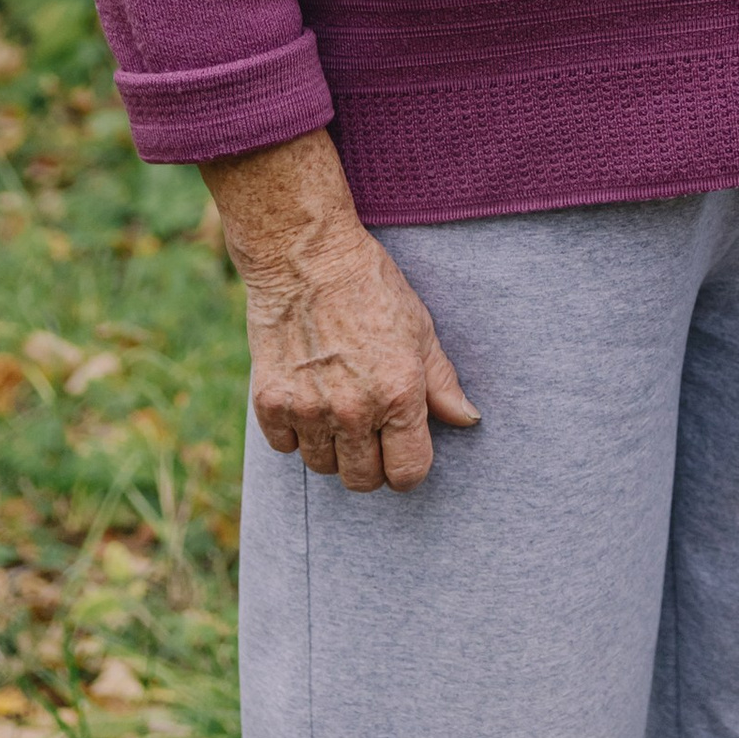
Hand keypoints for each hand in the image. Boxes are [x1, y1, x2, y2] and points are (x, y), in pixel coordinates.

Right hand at [201, 133, 479, 491]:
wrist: (306, 257)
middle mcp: (354, 411)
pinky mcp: (270, 403)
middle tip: (370, 430)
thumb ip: (443, 384)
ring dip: (332, 447)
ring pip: (322, 467)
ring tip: (337, 406)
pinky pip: (285, 447)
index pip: (407, 473)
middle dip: (371, 463)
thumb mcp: (420, 329)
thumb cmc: (371, 287)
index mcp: (399, 394)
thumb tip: (468, 421)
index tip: (402, 450)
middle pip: (363, 480)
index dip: (407, 467)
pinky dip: (295, 431)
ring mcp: (309, 409)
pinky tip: (307, 397)